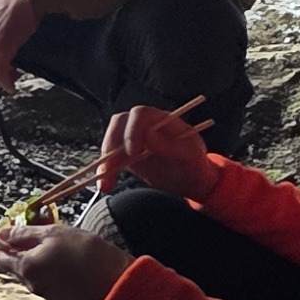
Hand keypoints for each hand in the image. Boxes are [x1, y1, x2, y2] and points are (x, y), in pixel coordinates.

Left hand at [0, 223, 133, 299]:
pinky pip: (48, 283)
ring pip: (32, 274)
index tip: (3, 232)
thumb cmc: (86, 251)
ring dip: (37, 260)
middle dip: (20, 249)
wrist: (114, 279)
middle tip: (35, 233)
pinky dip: (51, 272)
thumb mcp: (53, 233)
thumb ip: (24, 234)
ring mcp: (46, 294)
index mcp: (26, 266)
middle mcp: (31, 284)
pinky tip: (66, 262)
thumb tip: (1, 234)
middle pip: (15, 265)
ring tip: (55, 246)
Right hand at [98, 104, 219, 200]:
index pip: (140, 114)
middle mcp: (144, 126)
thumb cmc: (194, 164)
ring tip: (105, 182)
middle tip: (111, 165)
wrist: (192, 180)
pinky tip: (106, 185)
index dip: (132, 130)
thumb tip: (148, 137)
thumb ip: (171, 145)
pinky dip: (105, 172)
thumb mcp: (190, 155)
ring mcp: (133, 140)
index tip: (132, 151)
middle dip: (111, 144)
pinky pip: (111, 160)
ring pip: (111, 142)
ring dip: (104, 162)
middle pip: (118, 124)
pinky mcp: (126, 156)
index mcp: (161, 119)